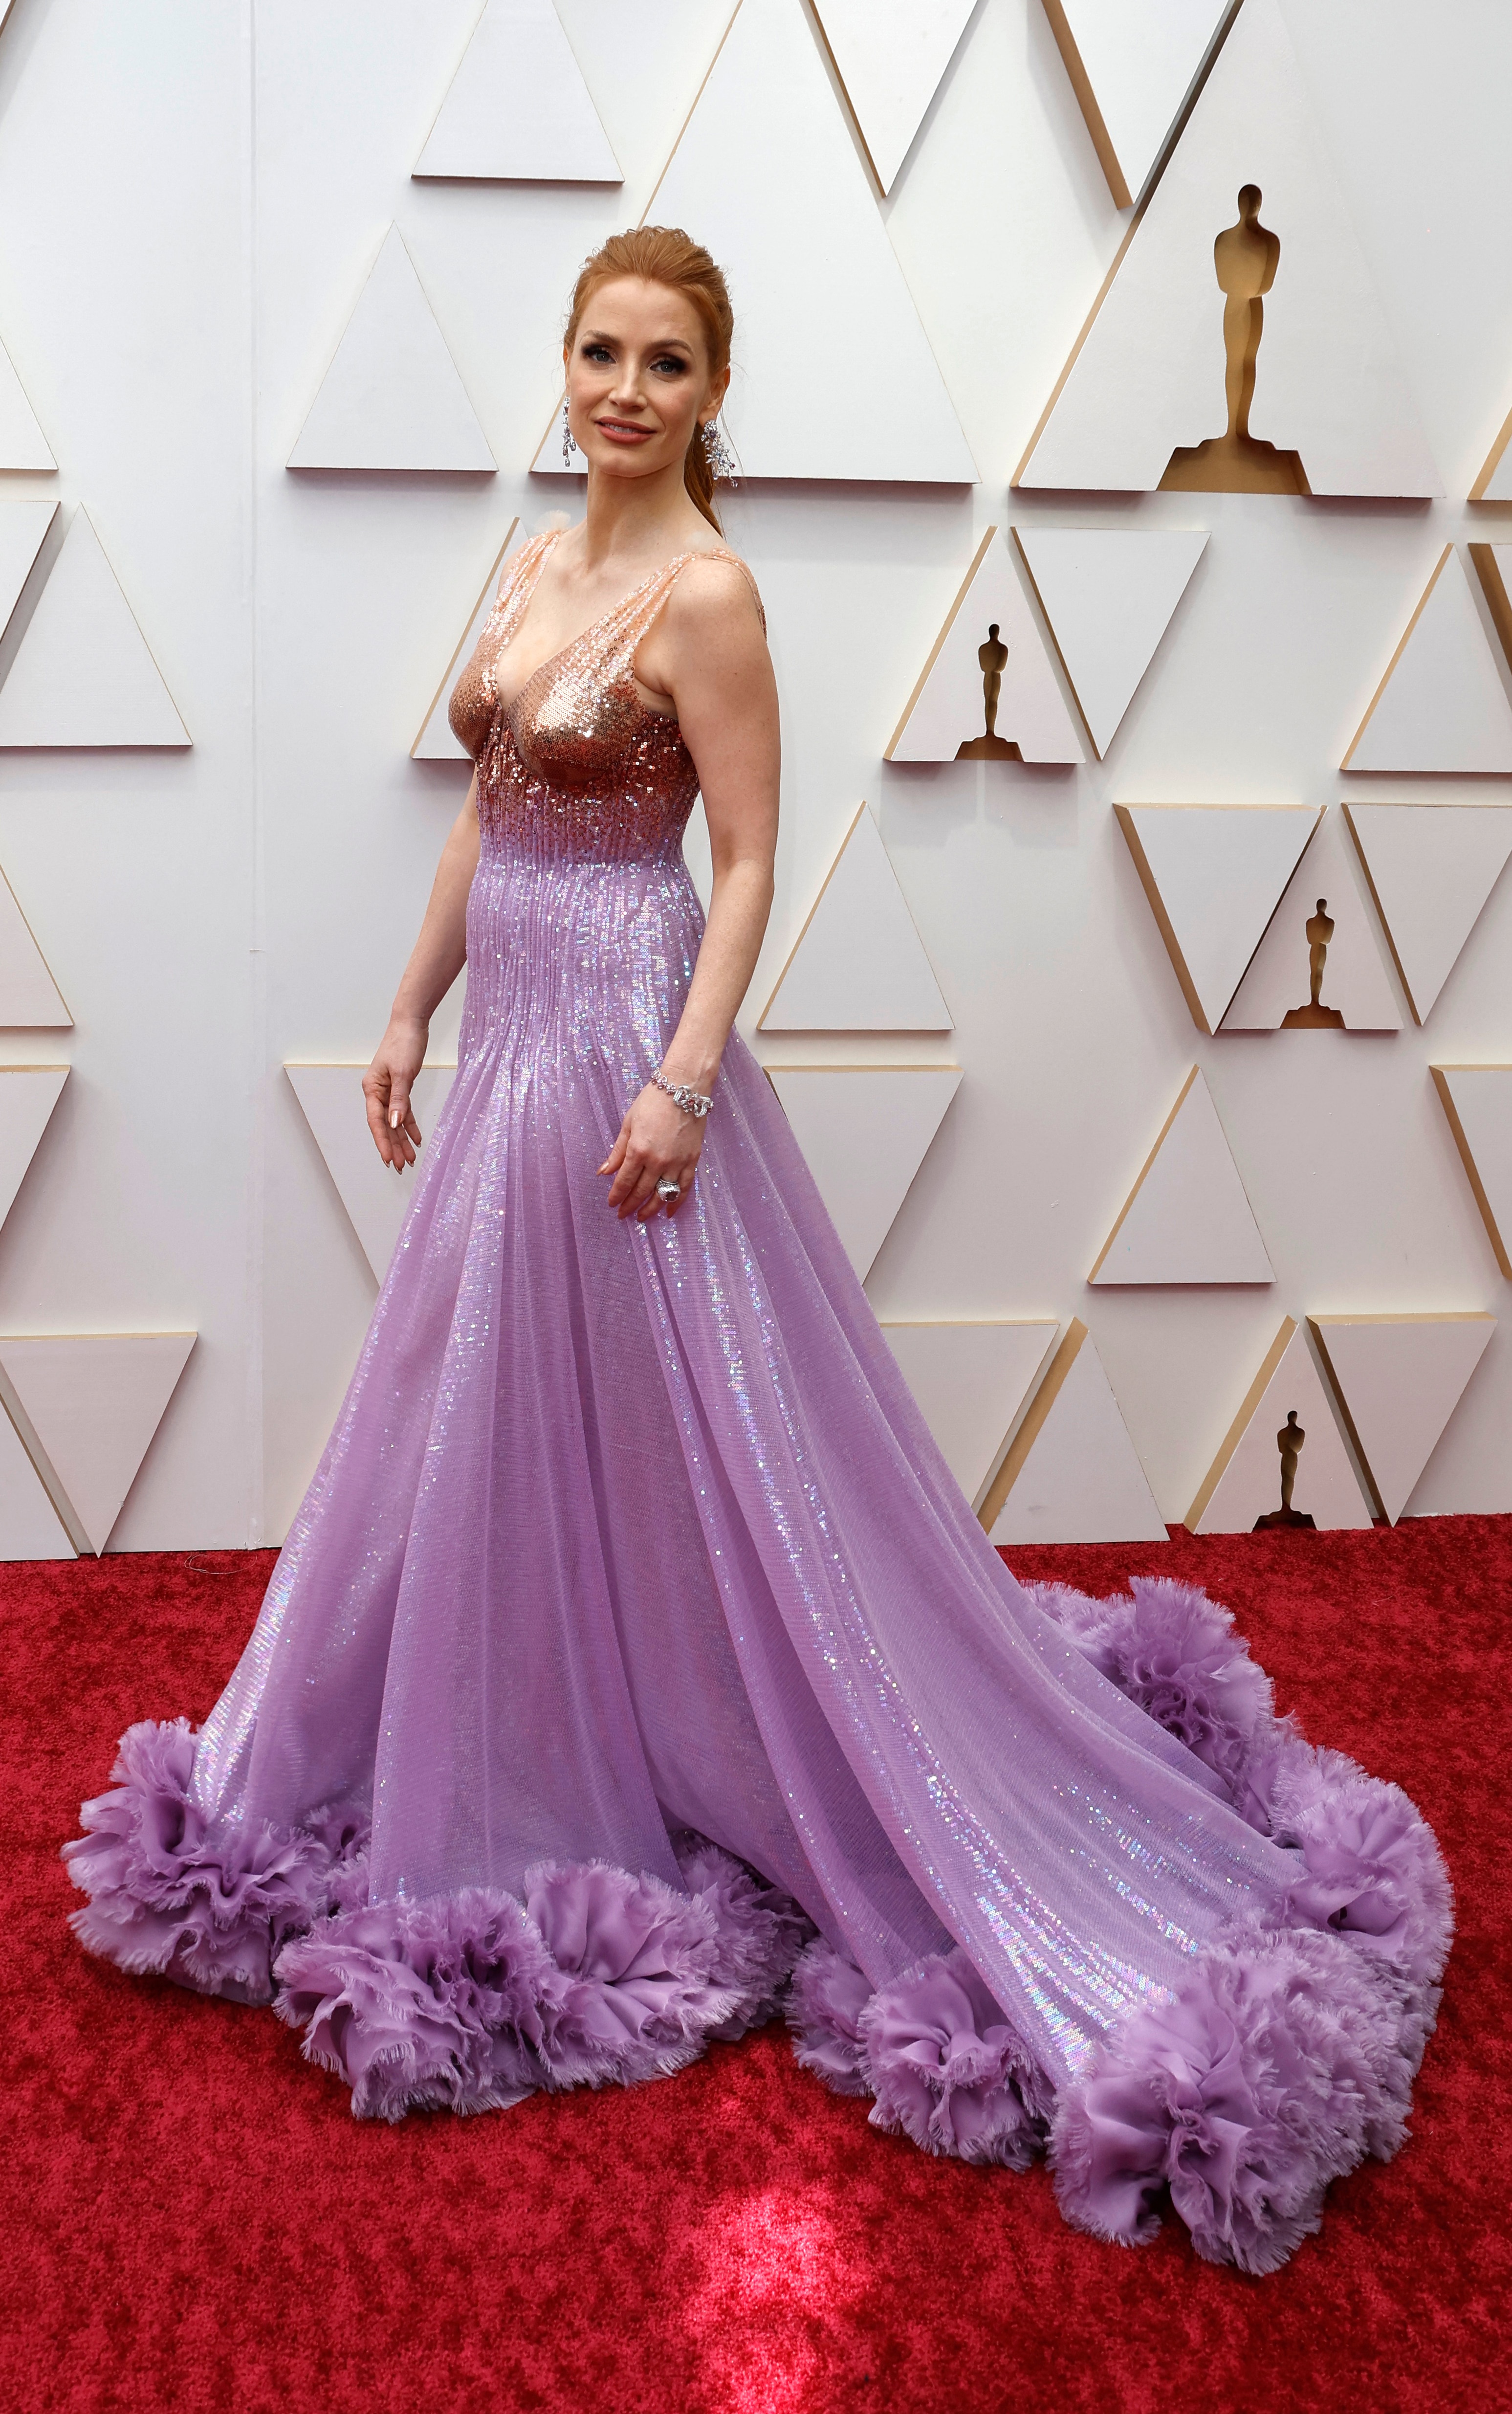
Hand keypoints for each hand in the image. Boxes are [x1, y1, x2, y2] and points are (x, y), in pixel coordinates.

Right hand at [363, 1019, 426, 1170]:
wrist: (411, 1023)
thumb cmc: (403, 1043)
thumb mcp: (403, 1073)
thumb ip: (399, 1100)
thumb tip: (394, 1123)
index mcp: (372, 1089)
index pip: (376, 1122)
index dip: (382, 1142)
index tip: (389, 1159)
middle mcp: (378, 1092)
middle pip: (385, 1125)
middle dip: (393, 1146)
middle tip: (401, 1166)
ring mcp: (388, 1091)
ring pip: (395, 1121)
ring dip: (402, 1140)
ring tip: (410, 1159)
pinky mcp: (401, 1088)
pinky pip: (404, 1112)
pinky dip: (410, 1126)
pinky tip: (416, 1139)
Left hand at [599, 1082, 704, 1218]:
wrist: (684, 1088)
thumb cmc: (652, 1101)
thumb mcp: (628, 1123)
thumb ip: (617, 1151)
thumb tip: (604, 1172)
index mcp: (638, 1150)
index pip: (624, 1182)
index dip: (617, 1196)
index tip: (612, 1204)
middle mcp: (657, 1161)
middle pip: (641, 1192)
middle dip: (630, 1205)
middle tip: (623, 1215)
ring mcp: (677, 1163)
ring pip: (662, 1195)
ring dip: (650, 1209)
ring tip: (642, 1218)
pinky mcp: (692, 1161)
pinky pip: (684, 1188)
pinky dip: (676, 1202)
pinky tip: (669, 1212)